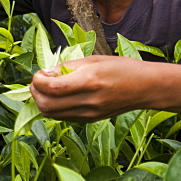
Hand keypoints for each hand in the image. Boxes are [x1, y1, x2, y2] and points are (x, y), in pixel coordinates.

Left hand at [29, 55, 149, 121]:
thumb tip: (46, 73)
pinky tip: (58, 96)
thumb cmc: (121, 68)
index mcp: (89, 81)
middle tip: (38, 82)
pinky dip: (53, 108)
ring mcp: (89, 113)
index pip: (52, 87)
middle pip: (47, 106)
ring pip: (51, 114)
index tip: (39, 73)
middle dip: (35, 93)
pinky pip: (62, 117)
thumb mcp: (93, 60)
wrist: (145, 88)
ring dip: (42, 101)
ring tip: (46, 88)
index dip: (38, 81)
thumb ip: (67, 67)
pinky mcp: (90, 120)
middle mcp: (88, 100)